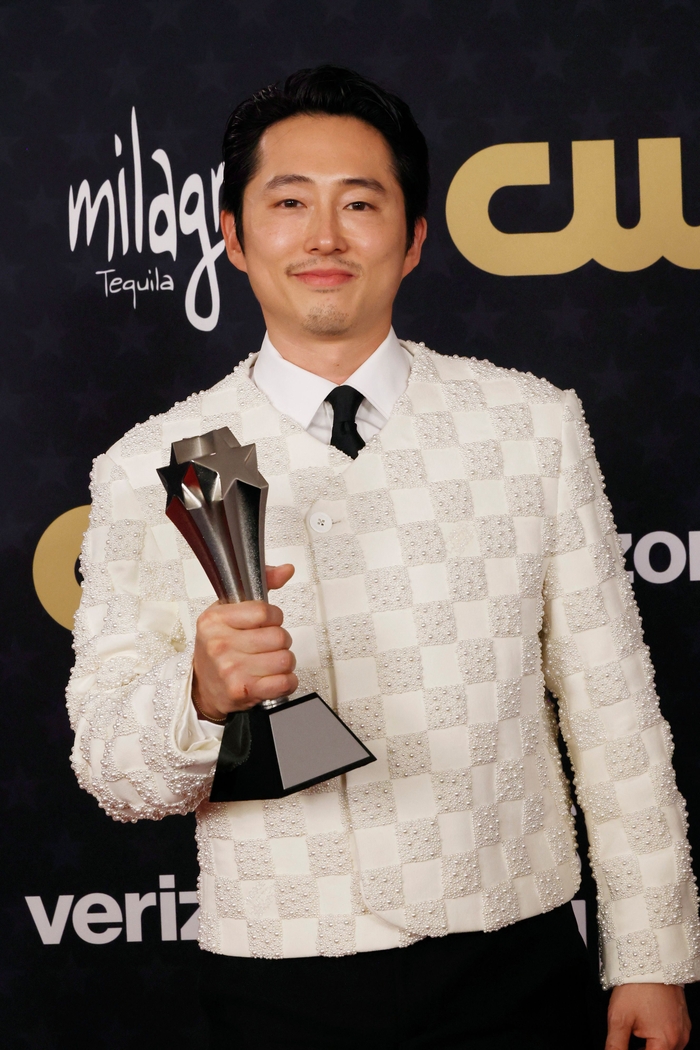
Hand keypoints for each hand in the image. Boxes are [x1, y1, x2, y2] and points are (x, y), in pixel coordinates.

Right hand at [192, 564, 296, 719]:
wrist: (203, 687)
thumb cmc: (218, 647)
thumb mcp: (228, 611)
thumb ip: (261, 586)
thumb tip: (286, 570)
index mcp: (215, 620)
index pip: (265, 611)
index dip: (274, 617)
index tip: (267, 622)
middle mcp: (220, 645)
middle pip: (279, 636)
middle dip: (280, 641)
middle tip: (267, 645)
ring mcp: (231, 670)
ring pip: (285, 659)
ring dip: (284, 661)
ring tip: (270, 662)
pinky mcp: (243, 691)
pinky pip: (285, 682)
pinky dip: (286, 681)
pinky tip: (273, 678)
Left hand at [606, 983, 689, 1049]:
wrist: (650, 959)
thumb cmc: (636, 985)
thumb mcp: (619, 1018)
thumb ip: (616, 1045)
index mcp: (666, 1041)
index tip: (624, 1046)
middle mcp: (680, 1038)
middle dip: (641, 1049)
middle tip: (628, 1037)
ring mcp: (683, 1029)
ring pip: (665, 1048)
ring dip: (650, 1046)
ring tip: (634, 1031)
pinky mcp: (683, 1020)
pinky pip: (671, 1037)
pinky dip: (658, 1036)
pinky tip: (644, 1025)